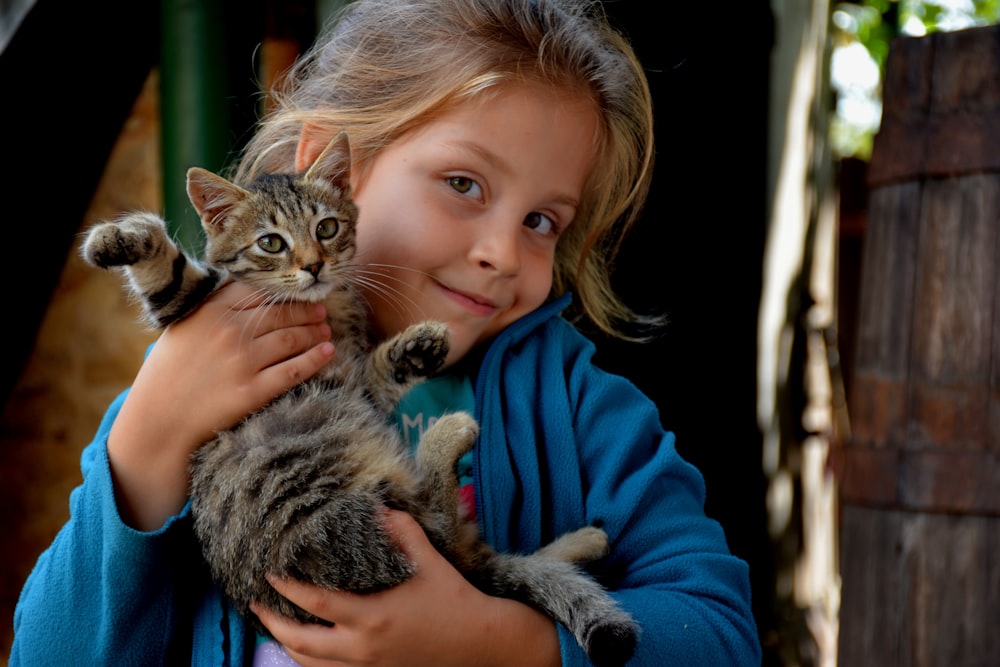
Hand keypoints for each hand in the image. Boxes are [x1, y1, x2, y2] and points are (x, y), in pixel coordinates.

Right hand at [107, 282, 334, 530]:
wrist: (158, 419)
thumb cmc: (169, 371)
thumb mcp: (184, 327)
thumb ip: (216, 307)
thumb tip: (253, 294)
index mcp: (212, 311)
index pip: (260, 290)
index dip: (285, 290)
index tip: (299, 293)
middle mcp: (230, 332)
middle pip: (282, 313)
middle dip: (307, 311)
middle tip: (321, 311)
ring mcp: (243, 362)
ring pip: (292, 338)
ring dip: (315, 332)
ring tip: (325, 329)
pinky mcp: (253, 391)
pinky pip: (295, 370)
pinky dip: (316, 358)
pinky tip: (328, 351)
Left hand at [253, 510, 560, 666]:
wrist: (479, 643)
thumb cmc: (453, 599)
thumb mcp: (429, 560)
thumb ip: (402, 530)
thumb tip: (376, 507)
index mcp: (373, 616)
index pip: (315, 604)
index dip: (287, 588)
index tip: (269, 572)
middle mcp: (364, 647)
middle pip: (302, 642)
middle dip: (273, 623)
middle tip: (257, 603)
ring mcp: (368, 666)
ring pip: (312, 664)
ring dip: (288, 645)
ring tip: (274, 624)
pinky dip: (311, 661)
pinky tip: (306, 647)